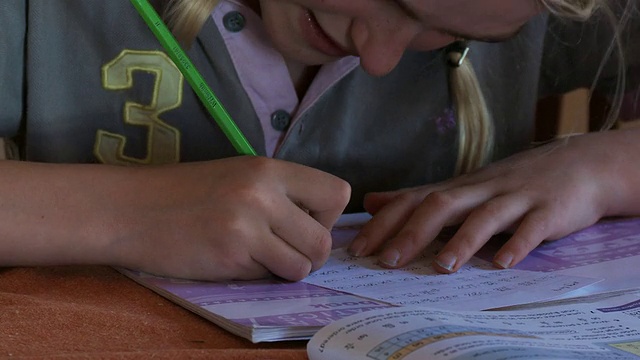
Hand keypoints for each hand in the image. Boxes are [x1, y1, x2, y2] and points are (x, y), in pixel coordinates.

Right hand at [108, 156, 349, 280]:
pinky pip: (268, 276)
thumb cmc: (184, 192)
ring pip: (303, 265)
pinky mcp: (230, 256)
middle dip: (310, 253)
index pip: (338, 193)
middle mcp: (264, 193)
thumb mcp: (239, 174)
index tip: (303, 222)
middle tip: (283, 250)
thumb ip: (280, 193)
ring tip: (259, 258)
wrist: (130, 209)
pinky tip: (233, 260)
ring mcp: (247, 226)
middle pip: (324, 239)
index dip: (327, 215)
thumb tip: (318, 222)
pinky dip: (258, 275)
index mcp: (269, 168)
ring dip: (287, 269)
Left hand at [348, 128, 639, 272]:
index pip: (412, 201)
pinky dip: (517, 244)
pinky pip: (532, 228)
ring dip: (462, 240)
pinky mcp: (548, 211)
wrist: (578, 164)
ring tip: (442, 266)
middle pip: (441, 205)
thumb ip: (418, 198)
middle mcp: (481, 190)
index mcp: (458, 189)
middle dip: (412, 233)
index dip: (384, 224)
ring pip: (485, 215)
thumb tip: (372, 202)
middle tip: (387, 261)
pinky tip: (503, 263)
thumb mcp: (461, 187)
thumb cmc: (511, 183)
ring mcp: (515, 198)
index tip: (358, 250)